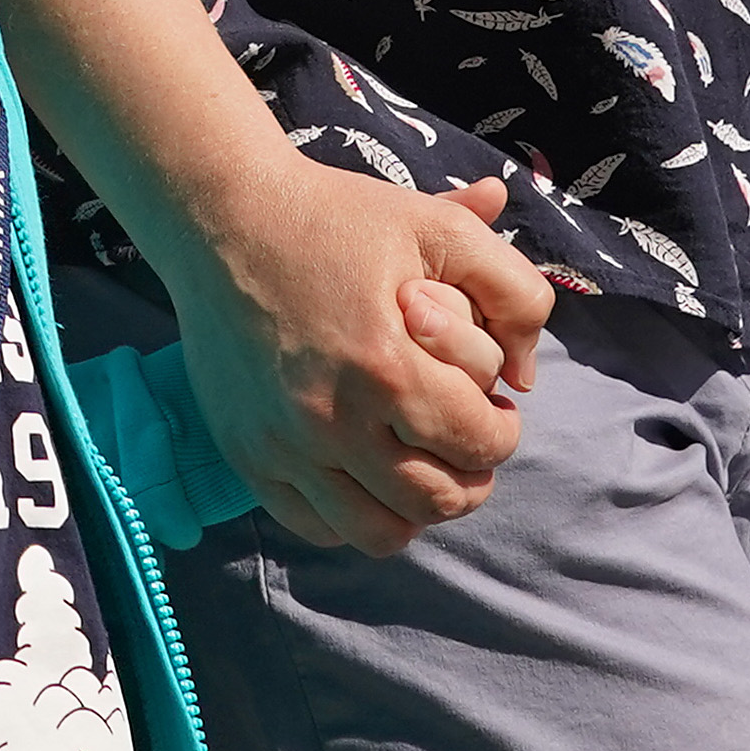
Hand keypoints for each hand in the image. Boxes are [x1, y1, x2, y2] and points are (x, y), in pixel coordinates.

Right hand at [181, 154, 553, 556]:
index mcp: (385, 365)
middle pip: (436, 501)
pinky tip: (364, 472)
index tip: (494, 409)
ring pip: (379, 533)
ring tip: (419, 465)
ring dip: (416, 508)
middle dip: (470, 476)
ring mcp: (284, 445)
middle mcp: (331, 419)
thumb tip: (526, 374)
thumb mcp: (440, 228)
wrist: (223, 217)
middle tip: (462, 439)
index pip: (478, 444)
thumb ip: (513, 292)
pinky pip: (316, 526)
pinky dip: (352, 515)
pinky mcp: (248, 456)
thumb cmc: (338, 220)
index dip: (502, 430)